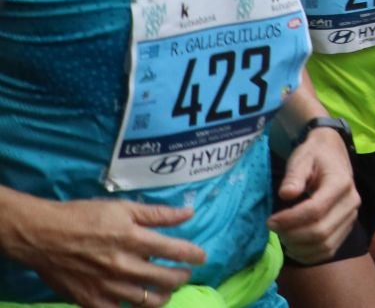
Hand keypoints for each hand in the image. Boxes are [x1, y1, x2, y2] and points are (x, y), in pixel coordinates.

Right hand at [0, 196, 203, 307]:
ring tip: (164, 290)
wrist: (42, 235)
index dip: (194, 255)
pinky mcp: (91, 300)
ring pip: (148, 300)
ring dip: (163, 295)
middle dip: (181, 277)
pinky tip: (138, 302)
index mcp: (134, 239)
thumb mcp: (122, 207)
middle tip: (182, 273)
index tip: (201, 257)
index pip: (176, 251)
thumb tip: (188, 214)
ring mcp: (108, 285)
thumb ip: (157, 214)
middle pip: (166, 279)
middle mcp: (124, 264)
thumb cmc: (83, 216)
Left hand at [268, 125, 359, 264]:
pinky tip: (294, 248)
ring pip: (326, 245)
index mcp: (341, 183)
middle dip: (292, 235)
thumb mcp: (301, 158)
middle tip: (274, 229)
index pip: (316, 210)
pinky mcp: (347, 227)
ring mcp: (351, 217)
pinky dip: (310, 255)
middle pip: (321, 231)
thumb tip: (286, 194)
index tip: (270, 221)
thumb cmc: (314, 156)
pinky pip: (330, 250)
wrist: (333, 154)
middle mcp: (351, 202)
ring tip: (282, 237)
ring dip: (300, 247)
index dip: (290, 220)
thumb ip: (293, 175)